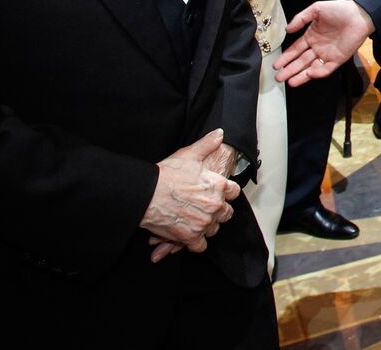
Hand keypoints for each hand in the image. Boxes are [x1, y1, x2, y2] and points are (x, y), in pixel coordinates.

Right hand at [140, 129, 239, 260]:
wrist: (146, 194)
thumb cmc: (166, 175)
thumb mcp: (188, 155)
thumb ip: (207, 144)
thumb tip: (219, 134)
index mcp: (218, 185)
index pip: (234, 192)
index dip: (226, 193)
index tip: (219, 193)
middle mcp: (215, 205)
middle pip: (226, 213)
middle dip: (218, 211)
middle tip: (204, 208)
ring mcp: (204, 223)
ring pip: (214, 229)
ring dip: (207, 226)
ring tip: (195, 220)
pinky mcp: (190, 237)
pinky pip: (201, 246)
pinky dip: (195, 243)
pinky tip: (189, 235)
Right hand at [274, 0, 373, 85]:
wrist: (359, 15)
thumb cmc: (339, 10)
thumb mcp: (316, 9)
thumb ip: (300, 19)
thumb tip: (287, 30)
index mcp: (311, 36)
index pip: (295, 50)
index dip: (286, 57)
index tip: (276, 64)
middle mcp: (318, 47)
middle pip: (301, 61)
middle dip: (289, 70)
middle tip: (278, 77)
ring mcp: (328, 54)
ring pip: (311, 68)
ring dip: (300, 75)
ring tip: (289, 81)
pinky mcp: (338, 59)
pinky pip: (326, 68)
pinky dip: (318, 72)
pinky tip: (309, 73)